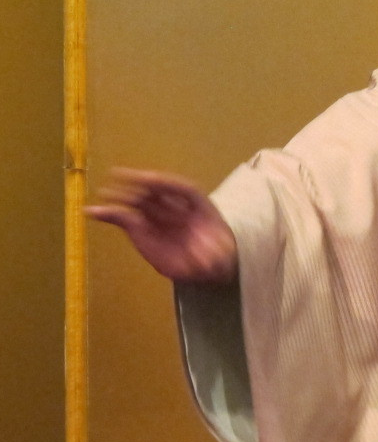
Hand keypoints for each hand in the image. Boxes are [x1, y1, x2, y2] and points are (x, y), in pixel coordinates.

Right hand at [85, 168, 237, 283]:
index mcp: (196, 206)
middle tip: (121, 183)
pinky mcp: (143, 229)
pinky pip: (124, 218)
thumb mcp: (221, 255)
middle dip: (139, 187)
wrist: (211, 262)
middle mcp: (175, 208)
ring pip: (138, 203)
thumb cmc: (217, 251)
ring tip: (104, 194)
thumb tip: (207, 264)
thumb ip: (213, 257)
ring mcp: (158, 218)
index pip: (179, 188)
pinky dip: (109, 214)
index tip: (149, 178)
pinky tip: (93, 211)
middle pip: (156, 193)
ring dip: (119, 197)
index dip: (164, 182)